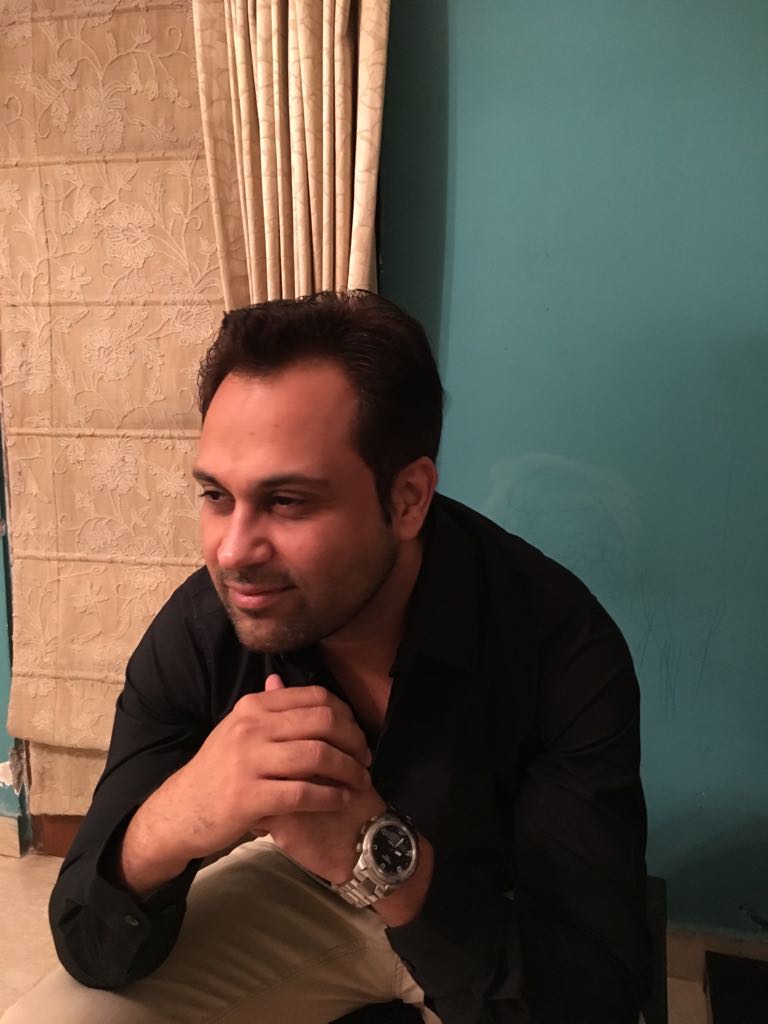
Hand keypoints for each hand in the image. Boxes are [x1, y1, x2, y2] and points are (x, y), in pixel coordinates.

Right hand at [119, 675, 371, 892]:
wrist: (181, 810)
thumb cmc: (217, 770)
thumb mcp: (236, 729)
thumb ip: (264, 707)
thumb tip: (280, 678)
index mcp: (253, 706)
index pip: (314, 697)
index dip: (346, 715)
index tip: (357, 734)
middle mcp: (251, 727)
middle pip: (322, 722)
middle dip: (354, 740)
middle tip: (366, 759)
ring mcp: (248, 761)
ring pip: (317, 755)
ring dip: (348, 769)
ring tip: (361, 781)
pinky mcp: (249, 797)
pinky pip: (304, 792)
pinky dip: (331, 796)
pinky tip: (342, 801)